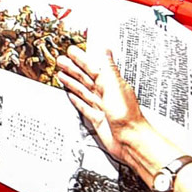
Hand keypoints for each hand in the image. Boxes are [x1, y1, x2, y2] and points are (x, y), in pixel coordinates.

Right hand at [57, 46, 148, 165]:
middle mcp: (107, 94)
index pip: (93, 67)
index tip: (72, 51)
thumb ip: (108, 69)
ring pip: (83, 90)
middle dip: (73, 68)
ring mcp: (102, 106)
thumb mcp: (115, 87)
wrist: (130, 140)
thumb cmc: (127, 116)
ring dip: (72, 82)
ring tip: (61, 74)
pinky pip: (84, 105)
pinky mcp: (97, 118)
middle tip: (61, 61)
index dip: (82, 59)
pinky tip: (71, 95)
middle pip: (86, 78)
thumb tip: (106, 51)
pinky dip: (76, 99)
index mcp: (112, 84)